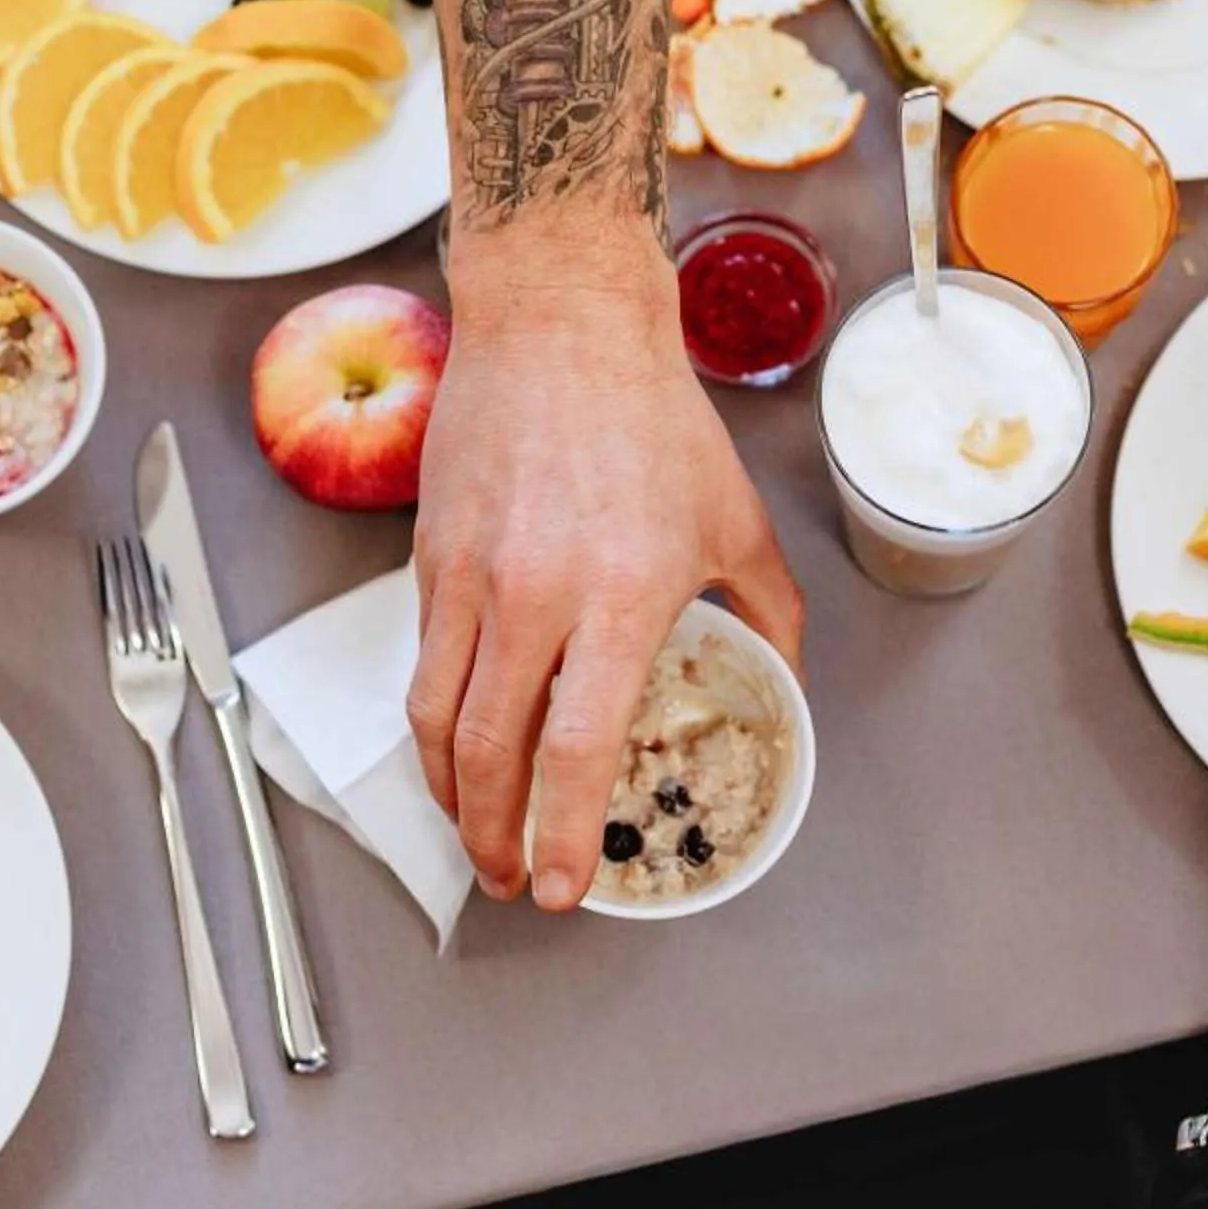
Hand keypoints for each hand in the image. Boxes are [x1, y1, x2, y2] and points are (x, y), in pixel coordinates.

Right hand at [409, 257, 803, 910]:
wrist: (559, 323)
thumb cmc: (651, 415)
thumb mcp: (734, 518)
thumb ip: (766, 608)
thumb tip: (783, 675)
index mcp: (618, 595)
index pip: (575, 747)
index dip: (563, 831)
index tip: (563, 886)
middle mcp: (534, 594)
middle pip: (490, 751)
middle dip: (494, 835)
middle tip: (511, 877)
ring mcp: (471, 575)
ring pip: (435, 717)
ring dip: (449, 793)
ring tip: (472, 829)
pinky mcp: (431, 554)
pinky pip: (424, 660)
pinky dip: (434, 719)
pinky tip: (455, 741)